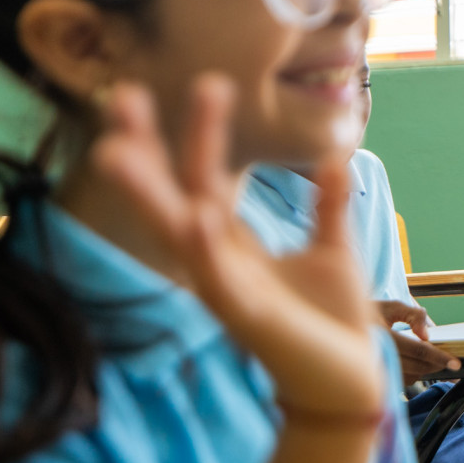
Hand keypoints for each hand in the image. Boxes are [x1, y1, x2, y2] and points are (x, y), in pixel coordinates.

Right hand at [93, 77, 383, 420]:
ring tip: (116, 148)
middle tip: (120, 93)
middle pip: (170, 195)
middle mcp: (216, 261)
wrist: (347, 382)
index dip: (196, 132)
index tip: (200, 80)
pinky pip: (217, 280)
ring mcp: (225, 289)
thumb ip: (327, 205)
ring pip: (177, 233)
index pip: (202, 177)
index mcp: (232, 243)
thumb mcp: (332, 250)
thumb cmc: (330, 320)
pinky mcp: (247, 319)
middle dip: (144, 149)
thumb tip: (332, 155)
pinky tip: (194, 216)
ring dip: (148, 192)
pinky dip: (204, 250)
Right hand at [376, 298, 458, 382]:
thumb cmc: (370, 314)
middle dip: (435, 364)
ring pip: (409, 377)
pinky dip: (411, 375)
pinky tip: (412, 364)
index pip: (418, 349)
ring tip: (428, 359)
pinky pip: (399, 382)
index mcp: (382, 334)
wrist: (341, 326)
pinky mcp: (373, 379)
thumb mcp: (391, 307)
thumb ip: (413, 315)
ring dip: (423, 370)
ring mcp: (374, 370)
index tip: (456, 363)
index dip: (440, 357)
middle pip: (416, 366)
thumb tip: (427, 335)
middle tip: (447, 360)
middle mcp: (376, 354)